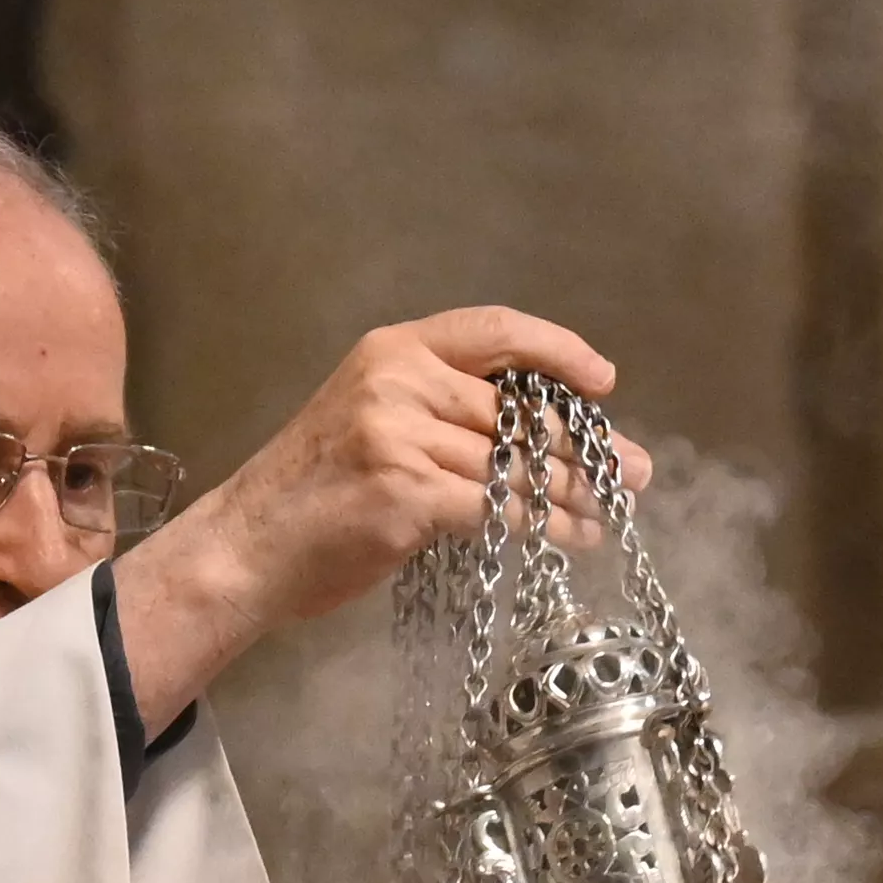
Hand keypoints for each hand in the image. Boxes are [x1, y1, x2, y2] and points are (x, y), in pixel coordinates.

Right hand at [105, 305, 625, 730]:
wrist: (245, 550)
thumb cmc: (312, 497)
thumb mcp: (372, 424)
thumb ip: (442, 415)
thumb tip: (541, 437)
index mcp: (392, 350)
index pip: (495, 331)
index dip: (559, 351)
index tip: (604, 382)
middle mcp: (398, 380)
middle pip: (520, 410)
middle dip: (586, 445)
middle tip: (637, 470)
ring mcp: (399, 435)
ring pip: (516, 465)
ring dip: (574, 495)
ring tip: (608, 512)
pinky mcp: (405, 492)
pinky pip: (500, 507)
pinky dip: (547, 526)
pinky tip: (573, 537)